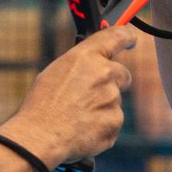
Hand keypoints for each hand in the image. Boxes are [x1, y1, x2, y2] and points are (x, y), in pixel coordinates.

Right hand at [0, 25, 137, 167]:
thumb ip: (81, 66)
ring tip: (76, 116)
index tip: (132, 38)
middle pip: (122, 73)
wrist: (40, 137)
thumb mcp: (55, 73)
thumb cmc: (41, 105)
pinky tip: (81, 129)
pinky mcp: (115, 120)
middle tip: (89, 95)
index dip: (127, 35)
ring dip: (101, 107)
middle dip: (112, 82)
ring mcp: (112, 98)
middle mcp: (104, 73)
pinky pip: (113, 121)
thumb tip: (92, 66)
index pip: (116, 36)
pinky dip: (101, 125)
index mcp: (86, 56)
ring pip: (114, 100)